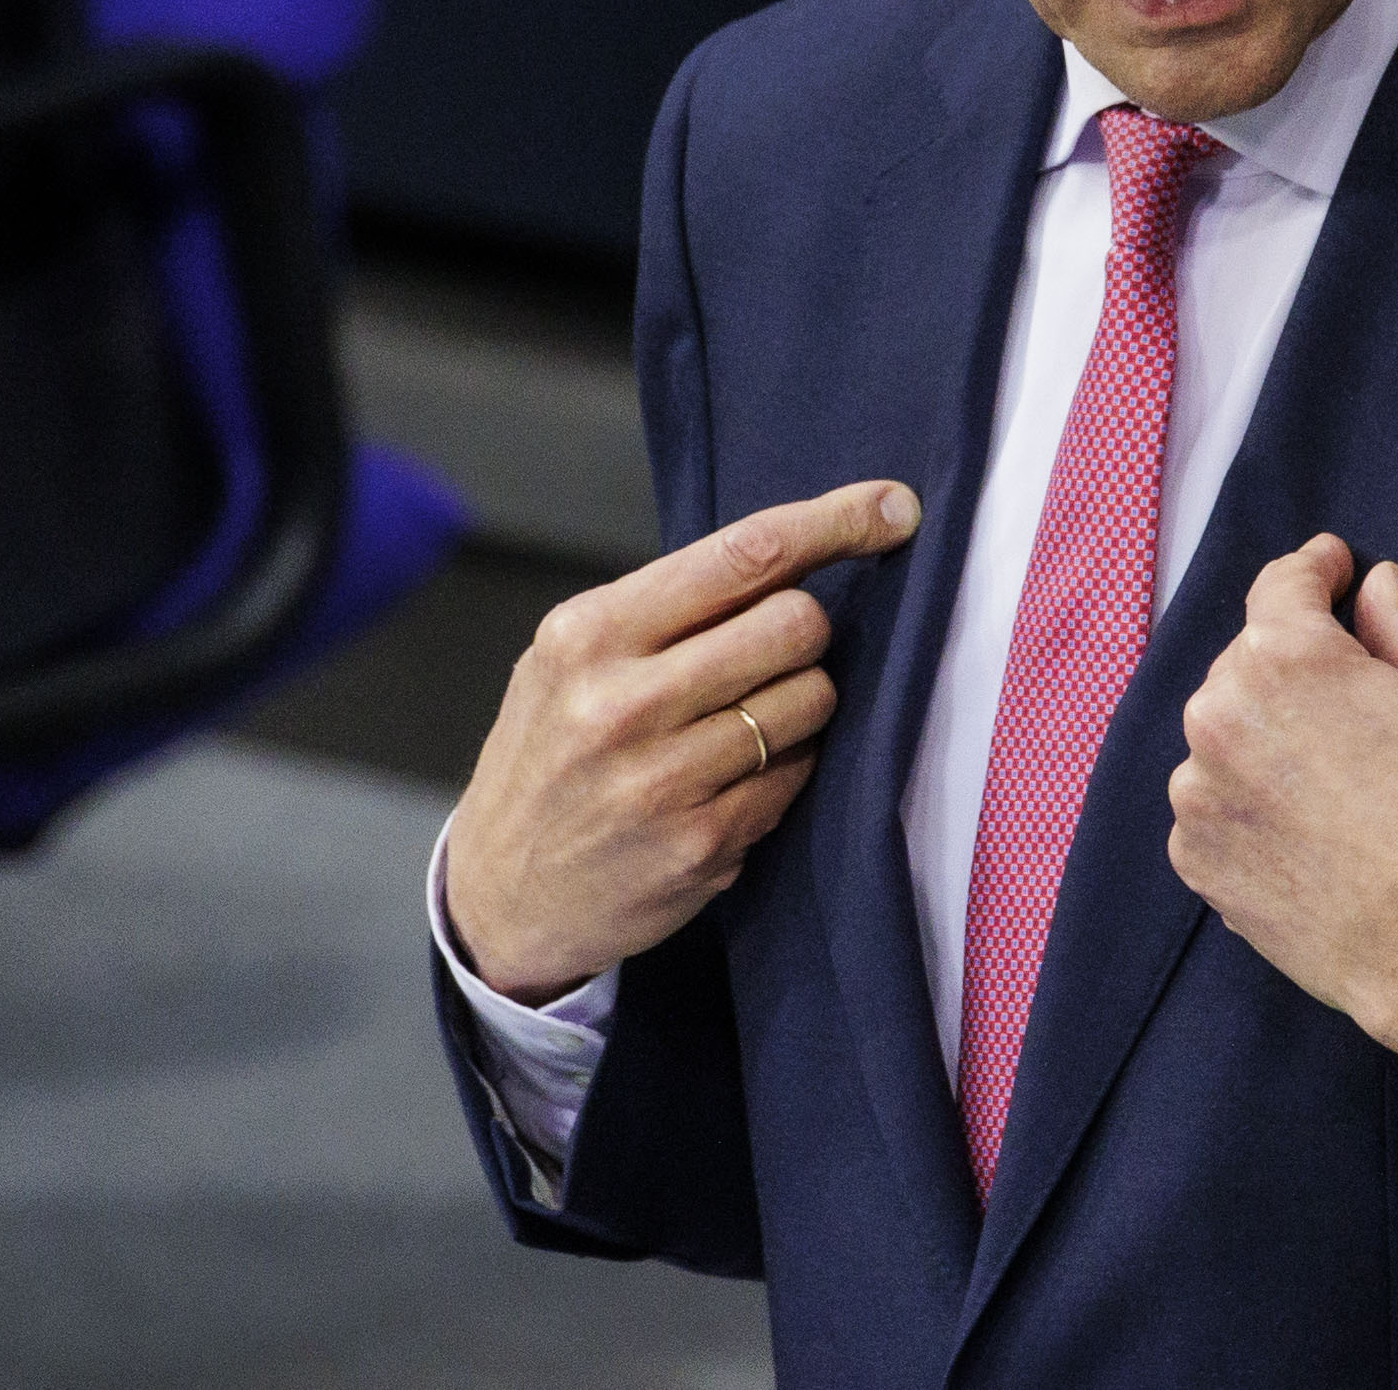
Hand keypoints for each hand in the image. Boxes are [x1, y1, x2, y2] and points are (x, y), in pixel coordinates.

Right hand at [443, 477, 919, 1004]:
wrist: (502, 891)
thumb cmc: (552, 753)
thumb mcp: (570, 662)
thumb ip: (664, 611)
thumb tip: (795, 556)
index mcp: (590, 634)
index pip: (742, 554)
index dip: (835, 522)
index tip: (894, 506)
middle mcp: (621, 701)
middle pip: (795, 623)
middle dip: (807, 632)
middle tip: (779, 654)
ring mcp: (663, 779)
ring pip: (811, 700)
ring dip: (802, 705)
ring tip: (748, 724)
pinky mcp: (702, 845)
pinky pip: (798, 776)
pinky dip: (786, 769)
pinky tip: (736, 781)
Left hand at [1168, 539, 1397, 1068]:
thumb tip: (1372, 584)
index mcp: (1285, 657)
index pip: (1282, 584)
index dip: (1314, 569)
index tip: (1332, 567)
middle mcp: (1220, 713)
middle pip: (1250, 662)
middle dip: (1297, 666)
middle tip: (1353, 698)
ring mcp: (1197, 791)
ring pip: (1227, 735)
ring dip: (1268, 737)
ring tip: (1333, 780)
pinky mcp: (1193, 857)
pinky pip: (1215, 802)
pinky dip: (1250, 802)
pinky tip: (1307, 829)